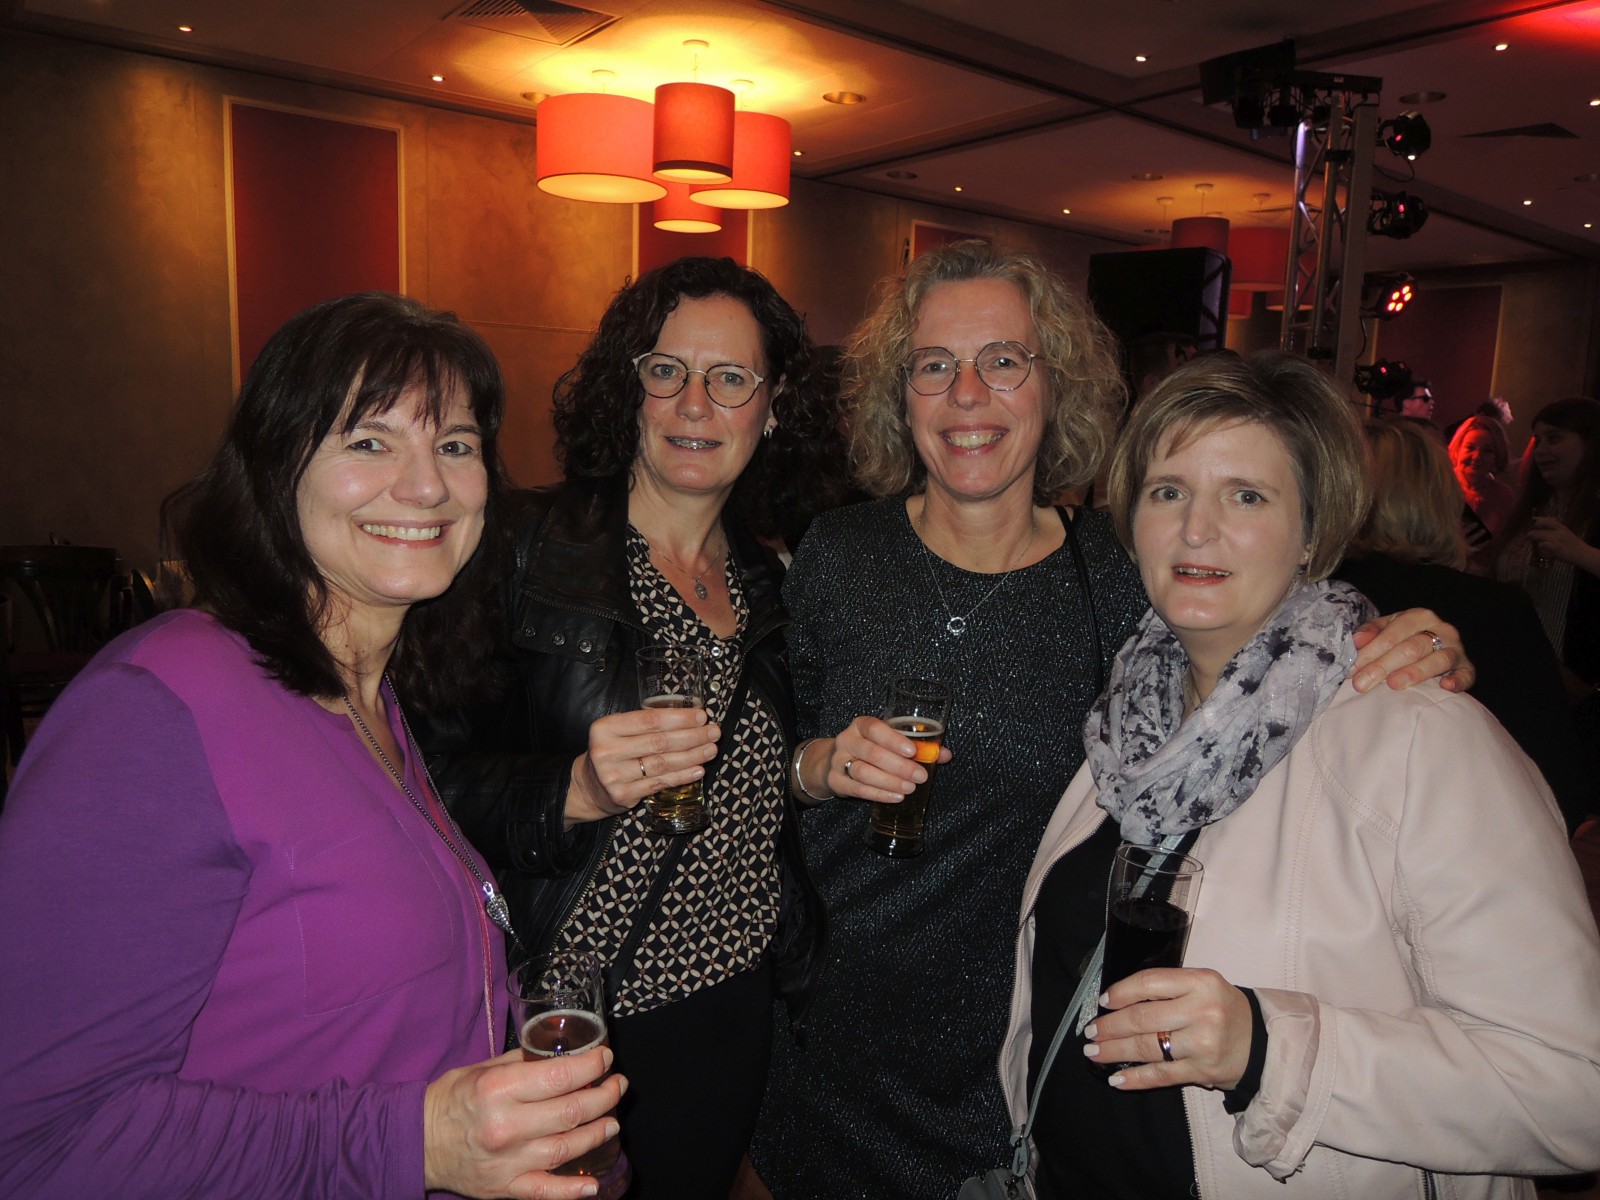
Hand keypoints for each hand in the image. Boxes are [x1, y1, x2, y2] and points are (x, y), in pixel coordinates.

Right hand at [424, 1046, 626, 1198]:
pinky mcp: (504, 1187)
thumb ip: (523, 1061)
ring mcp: (508, 1161)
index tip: (606, 1058)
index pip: (560, 1077)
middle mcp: (506, 1125)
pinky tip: (594, 1184)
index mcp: (499, 1089)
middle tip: (617, 1086)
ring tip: (612, 1122)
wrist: (417, 1142)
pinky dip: (572, 1191)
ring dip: (596, 1133)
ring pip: (566, 1149)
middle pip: (570, 1112)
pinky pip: (545, 1191)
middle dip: (604, 1096)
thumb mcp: (482, 1068)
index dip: (592, 1067)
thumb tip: (562, 1053)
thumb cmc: (450, 1100)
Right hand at [566, 707, 719, 824]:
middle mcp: (607, 751)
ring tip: (711, 749)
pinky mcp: (622, 794)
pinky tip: (698, 770)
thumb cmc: (612, 752)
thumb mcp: (617, 732)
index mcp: (605, 728)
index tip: (701, 716)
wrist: (588, 786)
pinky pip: (659, 783)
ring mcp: (613, 775)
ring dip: (692, 756)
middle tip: (713, 732)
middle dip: (692, 736)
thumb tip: (690, 718)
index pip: (649, 720)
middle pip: (659, 742)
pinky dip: (682, 776)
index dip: (679, 718)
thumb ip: (645, 724)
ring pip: (662, 763)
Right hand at [810, 717, 952, 803]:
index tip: (913, 751)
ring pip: (863, 772)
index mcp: (861, 725)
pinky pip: (857, 789)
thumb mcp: (889, 742)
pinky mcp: (835, 781)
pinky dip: (878, 794)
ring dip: (889, 782)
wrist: (834, 762)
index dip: (893, 740)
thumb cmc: (871, 749)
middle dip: (899, 766)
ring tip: (909, 788)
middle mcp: (847, 740)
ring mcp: (838, 761)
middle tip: (920, 776)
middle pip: (871, 753)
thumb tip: (945, 754)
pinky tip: (895, 797)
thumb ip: (918, 747)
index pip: (874, 728)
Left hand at [1083, 967, 1251, 1091]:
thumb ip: (1167, 987)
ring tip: (1094, 1052)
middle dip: (1110, 1026)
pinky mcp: (1202, 1072)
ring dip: (1115, 1052)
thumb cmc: (1222, 1007)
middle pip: (1143, 1018)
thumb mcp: (1202, 984)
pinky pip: (1161, 1075)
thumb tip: (1118, 1000)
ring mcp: (1203, 1044)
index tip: (1103, 1002)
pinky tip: (1116, 1078)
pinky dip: (1136, 1078)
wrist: (1261, 1041)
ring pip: (1147, 1048)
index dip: (1121, 992)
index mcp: (1201, 982)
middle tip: (1090, 1032)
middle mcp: (1202, 1011)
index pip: (1150, 983)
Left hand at [1351, 608, 1473, 692]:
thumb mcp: (1386, 628)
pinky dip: (1457, 680)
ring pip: (1437, 660)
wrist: (1436, 644)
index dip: (1371, 652)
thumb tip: (1357, 641)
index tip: (1352, 669)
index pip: (1393, 634)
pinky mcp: (1468, 667)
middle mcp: (1441, 629)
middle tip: (1361, 683)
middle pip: (1411, 648)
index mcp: (1419, 617)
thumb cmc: (1404, 638)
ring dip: (1414, 673)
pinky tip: (1445, 687)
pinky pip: (1466, 674)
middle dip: (1383, 666)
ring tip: (1393, 684)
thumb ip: (1371, 632)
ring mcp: (1456, 649)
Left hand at [1529, 518, 1598, 573]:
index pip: (1547, 520)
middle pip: (1540, 527)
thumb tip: (1542, 529)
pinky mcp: (1554, 546)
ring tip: (1534, 543)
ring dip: (1534, 540)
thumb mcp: (1566, 534)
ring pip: (1538, 536)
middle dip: (1532, 532)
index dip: (1538, 521)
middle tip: (1528, 535)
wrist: (1581, 554)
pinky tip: (1543, 551)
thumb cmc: (1573, 545)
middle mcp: (1558, 531)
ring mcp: (1556, 538)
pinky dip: (1540, 548)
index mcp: (1562, 527)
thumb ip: (1556, 531)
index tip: (1533, 525)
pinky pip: (1541, 544)